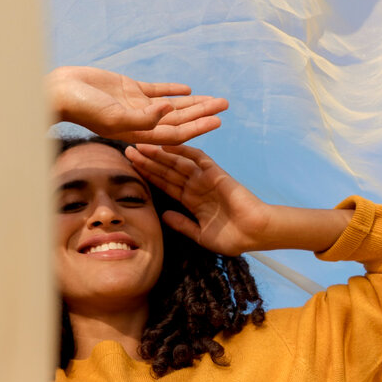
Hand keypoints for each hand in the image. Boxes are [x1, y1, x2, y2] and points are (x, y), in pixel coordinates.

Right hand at [46, 66, 227, 143]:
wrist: (61, 91)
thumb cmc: (84, 108)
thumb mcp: (114, 115)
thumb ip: (142, 116)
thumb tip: (169, 110)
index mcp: (138, 132)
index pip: (174, 133)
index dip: (197, 127)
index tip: (217, 121)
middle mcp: (140, 121)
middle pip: (178, 119)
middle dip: (202, 113)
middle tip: (225, 105)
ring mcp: (135, 105)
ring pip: (171, 106)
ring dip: (192, 103)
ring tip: (214, 98)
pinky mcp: (128, 89)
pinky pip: (155, 91)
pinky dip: (171, 90)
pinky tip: (188, 89)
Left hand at [125, 143, 272, 255]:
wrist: (254, 233)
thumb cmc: (232, 238)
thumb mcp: (200, 235)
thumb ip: (182, 224)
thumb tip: (163, 216)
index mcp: (191, 201)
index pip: (165, 185)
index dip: (148, 176)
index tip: (130, 168)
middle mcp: (196, 187)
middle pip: (167, 171)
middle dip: (148, 161)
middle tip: (127, 149)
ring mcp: (205, 179)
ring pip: (177, 162)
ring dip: (159, 153)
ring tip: (141, 145)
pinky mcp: (215, 173)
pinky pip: (198, 158)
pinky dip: (183, 150)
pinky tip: (167, 143)